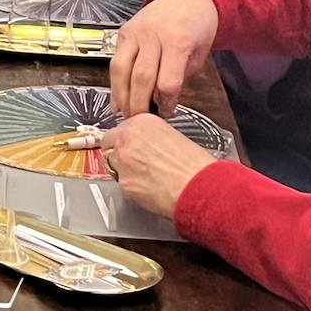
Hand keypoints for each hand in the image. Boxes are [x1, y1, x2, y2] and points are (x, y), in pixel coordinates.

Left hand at [99, 115, 217, 219]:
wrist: (200, 189)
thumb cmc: (196, 166)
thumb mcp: (173, 136)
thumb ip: (152, 135)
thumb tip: (145, 143)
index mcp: (142, 121)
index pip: (121, 127)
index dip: (127, 139)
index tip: (132, 146)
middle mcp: (128, 137)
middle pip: (109, 142)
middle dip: (119, 151)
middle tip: (134, 162)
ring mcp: (124, 161)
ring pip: (111, 163)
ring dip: (123, 169)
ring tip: (144, 177)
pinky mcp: (124, 184)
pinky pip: (121, 184)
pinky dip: (131, 187)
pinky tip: (148, 189)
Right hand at [110, 0, 218, 117]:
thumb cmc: (197, 27)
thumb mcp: (198, 55)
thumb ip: (179, 76)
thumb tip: (161, 101)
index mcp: (176, 41)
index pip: (167, 81)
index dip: (167, 103)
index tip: (166, 114)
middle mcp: (152, 34)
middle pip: (141, 77)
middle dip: (139, 104)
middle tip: (140, 122)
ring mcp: (135, 31)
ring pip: (121, 68)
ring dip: (121, 94)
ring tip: (124, 113)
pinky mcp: (124, 31)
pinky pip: (116, 59)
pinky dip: (115, 81)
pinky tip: (117, 97)